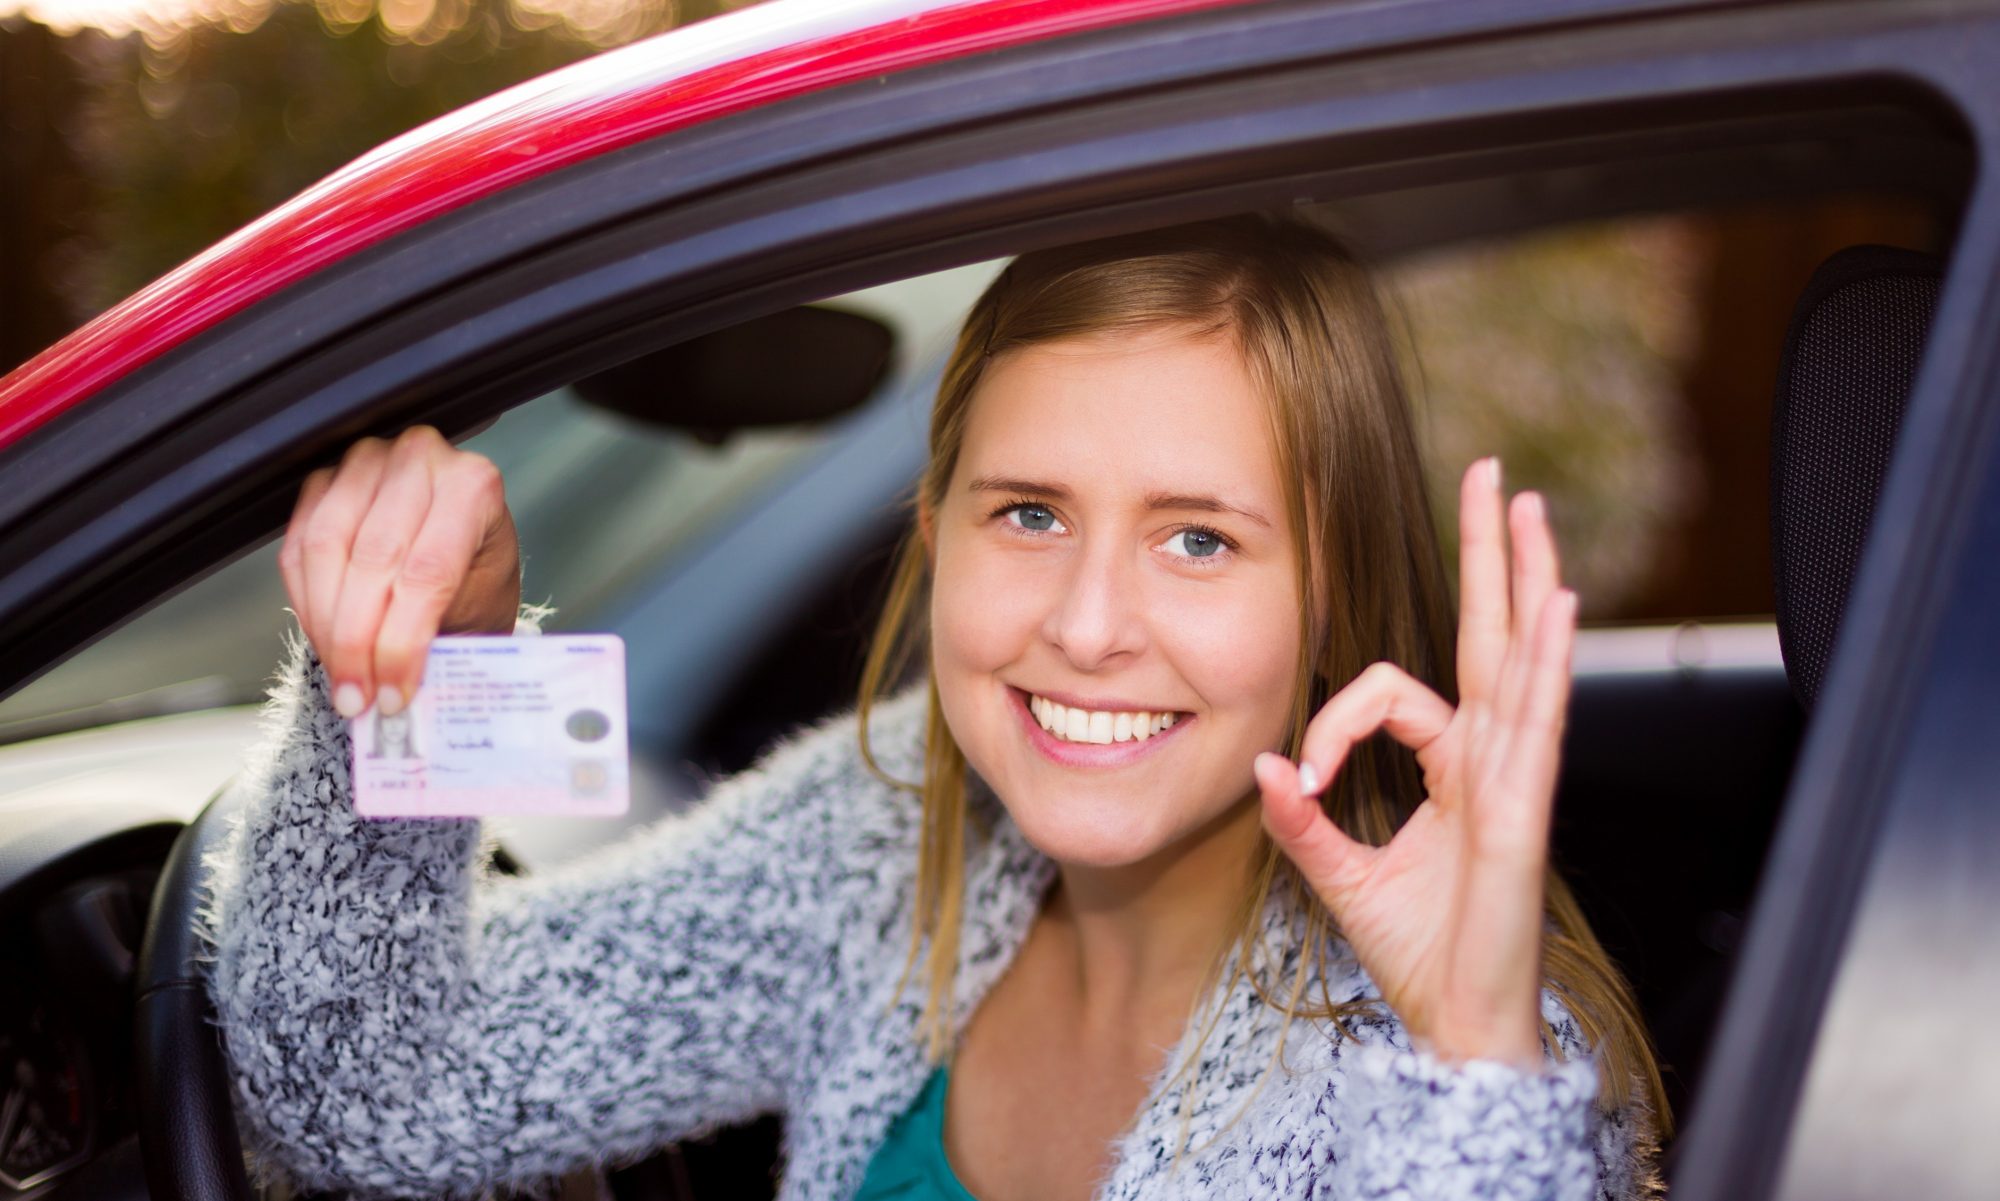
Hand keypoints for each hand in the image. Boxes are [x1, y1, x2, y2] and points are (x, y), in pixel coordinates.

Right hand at [279, 425, 520, 718]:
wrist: (460, 558)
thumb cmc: (477, 582)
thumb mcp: (480, 611)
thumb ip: (446, 645)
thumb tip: (404, 702)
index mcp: (473, 485)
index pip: (427, 571)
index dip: (402, 643)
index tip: (393, 696)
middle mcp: (419, 459)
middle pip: (373, 560)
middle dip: (359, 643)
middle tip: (359, 699)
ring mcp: (366, 464)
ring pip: (325, 551)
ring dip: (327, 627)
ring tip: (342, 681)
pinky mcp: (323, 483)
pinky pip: (298, 548)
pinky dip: (307, 605)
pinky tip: (326, 644)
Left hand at [1253, 457, 1575, 1068]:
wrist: (1456, 1021)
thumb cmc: (1418, 952)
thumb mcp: (1341, 873)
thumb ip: (1303, 820)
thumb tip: (1264, 767)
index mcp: (1453, 768)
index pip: (1396, 693)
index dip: (1338, 718)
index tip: (1305, 771)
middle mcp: (1491, 760)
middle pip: (1492, 634)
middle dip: (1492, 554)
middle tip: (1495, 476)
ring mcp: (1514, 779)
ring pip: (1522, 659)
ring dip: (1525, 578)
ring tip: (1527, 508)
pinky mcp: (1522, 809)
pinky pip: (1537, 722)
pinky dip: (1548, 661)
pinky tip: (1557, 602)